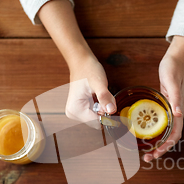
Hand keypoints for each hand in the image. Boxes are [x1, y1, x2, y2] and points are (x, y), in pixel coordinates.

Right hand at [37, 0, 115, 126]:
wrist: (81, 61)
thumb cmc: (88, 70)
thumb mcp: (99, 84)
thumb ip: (105, 98)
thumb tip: (111, 111)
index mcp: (75, 110)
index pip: (96, 122)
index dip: (106, 114)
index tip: (110, 102)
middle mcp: (72, 113)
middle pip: (96, 120)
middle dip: (104, 109)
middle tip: (102, 94)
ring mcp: (75, 112)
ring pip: (97, 117)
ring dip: (102, 107)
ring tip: (98, 93)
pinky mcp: (79, 109)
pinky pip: (94, 112)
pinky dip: (99, 105)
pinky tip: (96, 95)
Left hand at [143, 36, 183, 161]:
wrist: (176, 59)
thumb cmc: (174, 69)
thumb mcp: (172, 83)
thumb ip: (175, 98)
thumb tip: (179, 115)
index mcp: (178, 110)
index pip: (175, 135)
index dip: (166, 147)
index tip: (155, 154)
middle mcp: (176, 113)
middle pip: (170, 138)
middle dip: (160, 150)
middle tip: (147, 158)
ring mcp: (171, 110)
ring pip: (165, 133)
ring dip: (157, 143)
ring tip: (145, 151)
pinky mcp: (165, 106)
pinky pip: (161, 124)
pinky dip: (154, 132)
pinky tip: (145, 134)